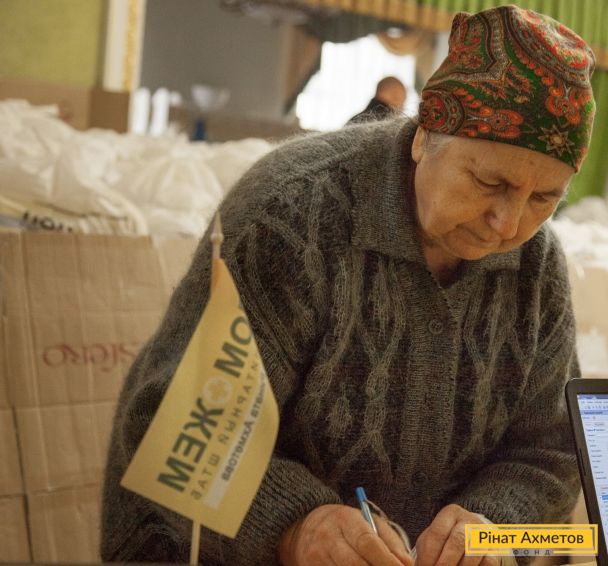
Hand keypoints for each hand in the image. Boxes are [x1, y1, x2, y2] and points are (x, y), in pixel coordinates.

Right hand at [278, 503, 413, 565]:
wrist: (301, 528)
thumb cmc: (343, 525)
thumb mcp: (365, 521)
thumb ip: (389, 540)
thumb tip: (408, 564)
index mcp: (345, 519)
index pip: (367, 542)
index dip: (386, 560)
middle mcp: (328, 538)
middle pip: (355, 564)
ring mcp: (316, 557)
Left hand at [415, 504, 500, 565]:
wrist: (472, 538)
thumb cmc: (445, 540)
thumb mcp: (433, 539)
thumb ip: (427, 549)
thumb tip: (422, 565)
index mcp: (451, 513)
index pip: (437, 533)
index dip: (429, 554)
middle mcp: (470, 520)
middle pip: (457, 542)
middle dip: (445, 563)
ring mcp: (485, 534)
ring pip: (473, 553)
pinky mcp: (495, 551)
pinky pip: (487, 563)